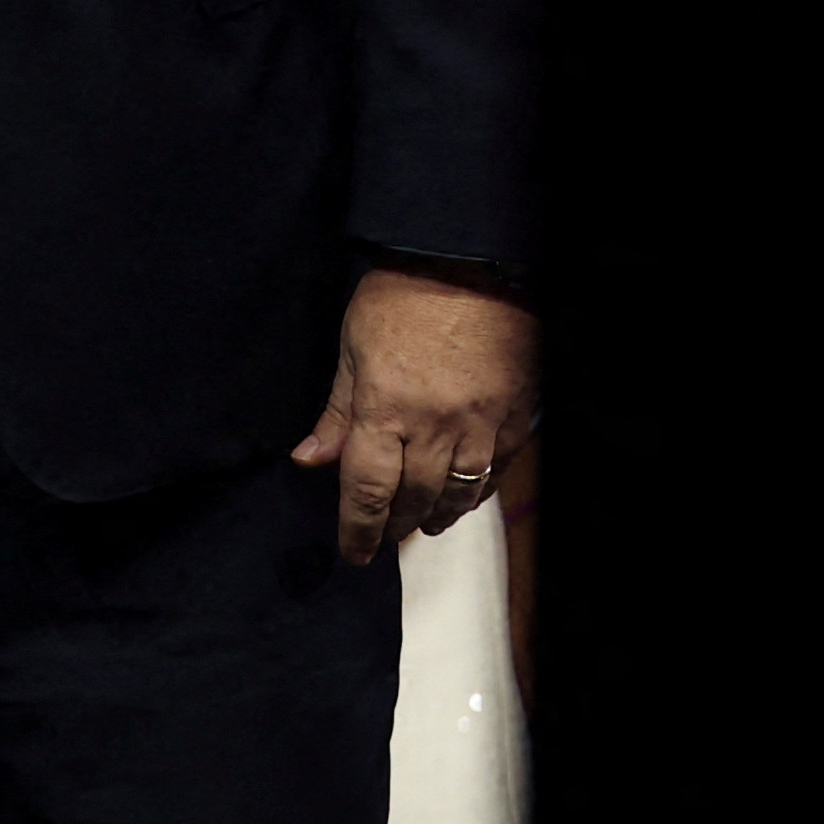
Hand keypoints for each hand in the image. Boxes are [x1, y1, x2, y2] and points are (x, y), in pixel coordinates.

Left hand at [288, 263, 534, 565]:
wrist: (471, 267)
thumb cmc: (399, 300)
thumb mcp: (351, 349)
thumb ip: (336, 413)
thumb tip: (310, 461)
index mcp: (384, 411)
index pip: (366, 489)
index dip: (356, 529)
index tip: (352, 555)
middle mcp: (433, 429)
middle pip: (413, 499)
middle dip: (394, 526)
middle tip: (381, 538)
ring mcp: (479, 428)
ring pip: (457, 495)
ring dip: (436, 518)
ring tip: (420, 526)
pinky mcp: (513, 421)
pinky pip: (494, 475)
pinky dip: (474, 495)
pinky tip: (461, 500)